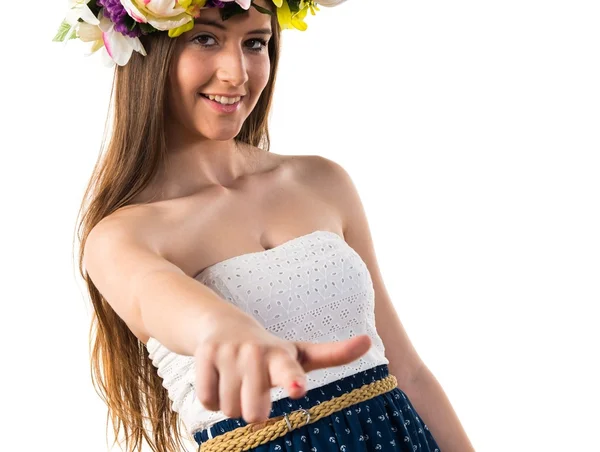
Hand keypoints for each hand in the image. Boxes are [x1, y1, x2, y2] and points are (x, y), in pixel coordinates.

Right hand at [193, 312, 371, 423]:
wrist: (224, 325)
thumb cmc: (269, 349)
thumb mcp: (300, 352)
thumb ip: (334, 353)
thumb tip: (369, 340)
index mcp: (282, 355)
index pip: (289, 371)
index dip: (292, 380)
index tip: (297, 388)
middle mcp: (256, 351)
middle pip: (254, 413)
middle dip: (254, 411)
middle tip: (256, 391)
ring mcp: (228, 352)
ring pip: (229, 409)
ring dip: (233, 404)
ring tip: (238, 381)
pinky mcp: (205, 354)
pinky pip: (208, 400)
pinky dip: (213, 398)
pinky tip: (220, 378)